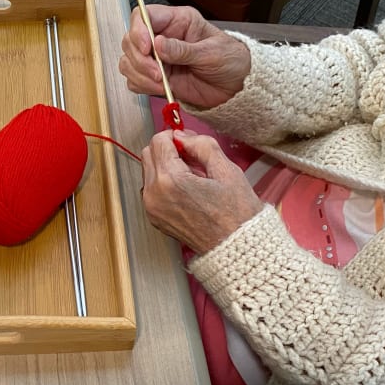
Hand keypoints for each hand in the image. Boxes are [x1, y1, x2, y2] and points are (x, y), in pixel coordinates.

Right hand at [119, 5, 250, 108]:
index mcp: (176, 21)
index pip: (143, 15)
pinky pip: (134, 79)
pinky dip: (142, 85)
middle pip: (131, 40)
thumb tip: (158, 44)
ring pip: (128, 61)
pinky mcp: (155, 76)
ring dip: (139, 74)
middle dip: (140, 59)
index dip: (138, 30)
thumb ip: (182, 49)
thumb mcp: (210, 52)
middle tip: (158, 73)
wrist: (235, 87)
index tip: (146, 48)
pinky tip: (159, 88)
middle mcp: (162, 37)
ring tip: (161, 83)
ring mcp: (157, 58)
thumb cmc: (229, 61)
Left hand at [141, 130, 262, 254]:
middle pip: (148, 153)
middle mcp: (154, 194)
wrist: (236, 248)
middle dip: (167, 150)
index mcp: (170, 180)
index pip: (159, 141)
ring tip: (192, 176)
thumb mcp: (225, 170)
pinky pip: (151, 189)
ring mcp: (152, 208)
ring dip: (165, 166)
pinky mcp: (154, 217)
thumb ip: (201, 145)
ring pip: (148, 170)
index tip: (190, 143)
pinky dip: (164, 183)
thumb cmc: (237, 213)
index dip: (175, 137)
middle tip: (192, 158)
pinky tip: (187, 190)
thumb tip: (182, 136)